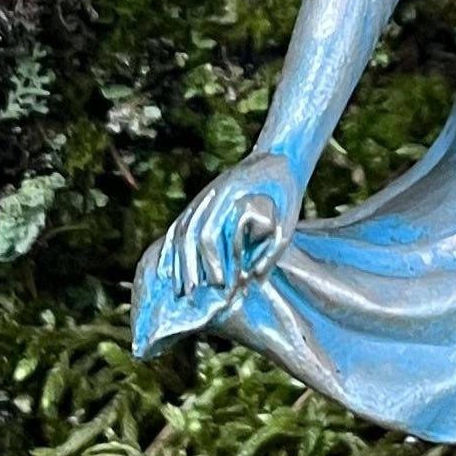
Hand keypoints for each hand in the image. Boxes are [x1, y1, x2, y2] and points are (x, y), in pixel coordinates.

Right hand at [133, 150, 301, 350]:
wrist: (278, 158)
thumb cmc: (286, 194)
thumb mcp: (288, 223)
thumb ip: (271, 252)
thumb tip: (252, 280)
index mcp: (230, 198)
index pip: (211, 235)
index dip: (213, 263)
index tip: (220, 287)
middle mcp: (211, 196)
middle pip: (190, 235)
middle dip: (190, 268)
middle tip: (192, 297)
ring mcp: (203, 198)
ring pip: (181, 232)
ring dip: (178, 263)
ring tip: (179, 290)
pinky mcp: (201, 202)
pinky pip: (180, 227)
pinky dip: (171, 249)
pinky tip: (168, 269)